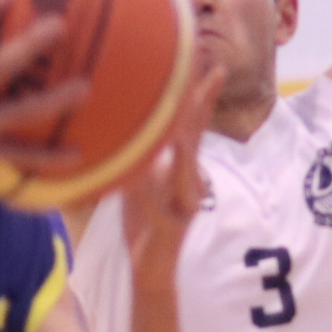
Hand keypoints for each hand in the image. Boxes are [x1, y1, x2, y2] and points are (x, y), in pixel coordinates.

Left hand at [121, 68, 225, 282]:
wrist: (150, 270)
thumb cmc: (143, 222)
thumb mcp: (138, 181)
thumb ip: (139, 154)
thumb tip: (122, 119)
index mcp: (181, 169)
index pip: (192, 124)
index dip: (199, 94)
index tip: (203, 62)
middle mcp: (190, 182)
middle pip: (195, 138)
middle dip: (201, 105)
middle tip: (210, 71)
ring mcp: (184, 205)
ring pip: (185, 169)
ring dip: (182, 142)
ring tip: (180, 117)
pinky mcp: (170, 228)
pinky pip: (160, 206)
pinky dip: (150, 189)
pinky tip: (146, 176)